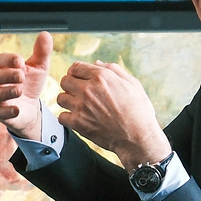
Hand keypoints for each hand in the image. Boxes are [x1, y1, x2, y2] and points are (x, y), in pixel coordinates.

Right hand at [0, 32, 53, 133]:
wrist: (31, 108)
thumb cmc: (31, 84)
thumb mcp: (39, 68)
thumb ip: (41, 52)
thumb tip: (45, 34)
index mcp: (3, 67)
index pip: (0, 60)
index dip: (8, 60)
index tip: (21, 61)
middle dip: (5, 75)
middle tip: (21, 76)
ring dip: (6, 91)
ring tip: (19, 90)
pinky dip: (6, 111)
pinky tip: (17, 109)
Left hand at [55, 60, 169, 170]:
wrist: (138, 138)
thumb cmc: (139, 110)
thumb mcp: (132, 84)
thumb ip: (113, 70)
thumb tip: (96, 63)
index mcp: (102, 77)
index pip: (75, 67)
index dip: (77, 72)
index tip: (80, 79)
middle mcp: (88, 90)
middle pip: (65, 81)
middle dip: (71, 85)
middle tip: (79, 92)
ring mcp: (81, 107)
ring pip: (61, 98)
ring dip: (68, 101)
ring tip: (79, 106)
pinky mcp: (78, 123)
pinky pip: (61, 116)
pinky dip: (68, 118)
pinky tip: (78, 118)